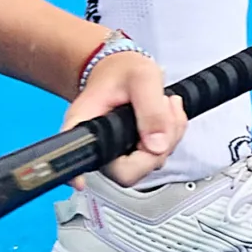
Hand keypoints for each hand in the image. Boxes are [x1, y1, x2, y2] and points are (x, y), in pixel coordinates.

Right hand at [62, 50, 184, 186]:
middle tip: (162, 115)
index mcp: (87, 122)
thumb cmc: (121, 70)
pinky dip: (172, 136)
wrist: (121, 68)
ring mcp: (118, 151)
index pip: (80, 154)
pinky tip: (166, 114)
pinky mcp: (136, 152)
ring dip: (169, 136)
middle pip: (128, 171)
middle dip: (157, 147)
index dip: (79, 173)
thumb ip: (151, 108)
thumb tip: (158, 145)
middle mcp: (100, 144)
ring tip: (163, 105)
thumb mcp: (141, 77)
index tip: (79, 183)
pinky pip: (160, 156)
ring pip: (149, 164)